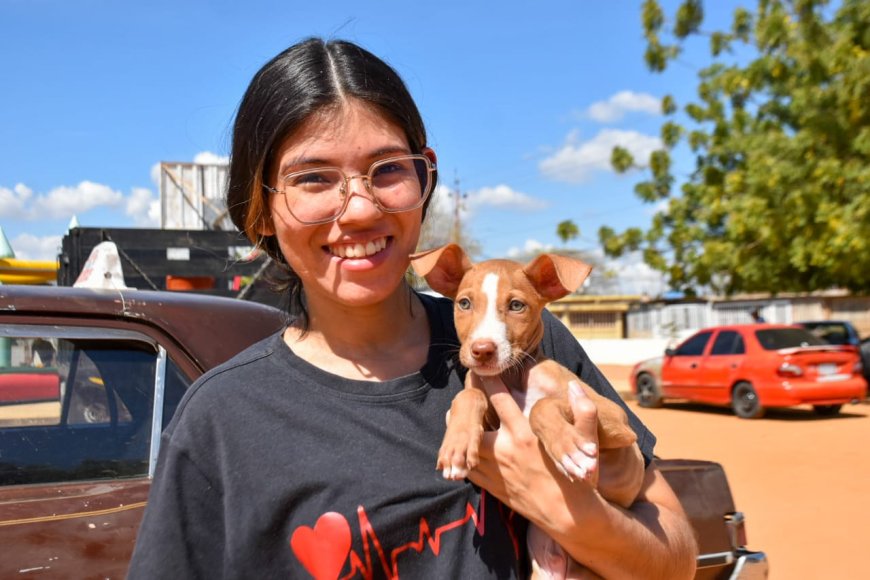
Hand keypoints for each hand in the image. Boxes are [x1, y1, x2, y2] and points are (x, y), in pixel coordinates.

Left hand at [467, 376, 601, 531]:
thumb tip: (575, 388)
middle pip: (473, 420)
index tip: (481, 370)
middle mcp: (505, 450)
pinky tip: (465, 445)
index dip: (488, 381)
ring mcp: (494, 470)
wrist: (568, 518)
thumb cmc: (579, 480)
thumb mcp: (587, 445)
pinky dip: (464, 453)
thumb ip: (585, 414)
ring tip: (455, 416)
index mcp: (525, 435)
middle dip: (466, 405)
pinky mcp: (490, 486)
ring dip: (460, 430)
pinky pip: (468, 465)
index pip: (500, 399)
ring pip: (466, 444)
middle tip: (463, 393)